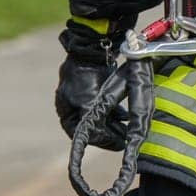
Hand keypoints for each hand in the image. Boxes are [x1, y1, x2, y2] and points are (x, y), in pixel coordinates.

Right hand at [56, 24, 134, 148]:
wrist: (91, 50)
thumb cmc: (85, 79)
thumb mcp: (88, 105)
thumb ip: (95, 125)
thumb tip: (106, 141)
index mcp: (66, 112)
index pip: (82, 135)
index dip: (102, 141)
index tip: (119, 144)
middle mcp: (73, 106)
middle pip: (94, 127)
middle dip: (111, 133)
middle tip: (127, 139)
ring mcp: (83, 97)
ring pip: (102, 118)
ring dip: (116, 124)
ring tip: (130, 130)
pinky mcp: (96, 89)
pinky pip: (108, 107)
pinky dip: (117, 113)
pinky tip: (128, 116)